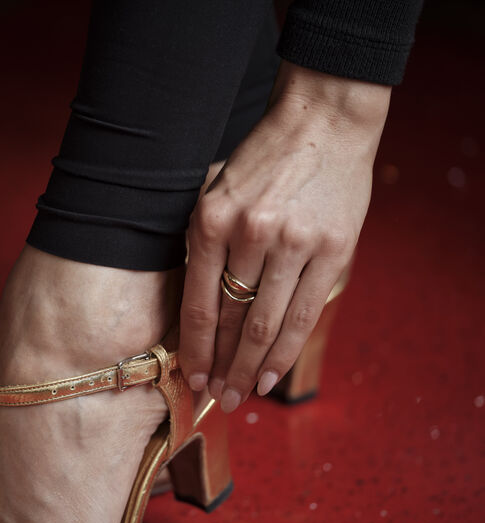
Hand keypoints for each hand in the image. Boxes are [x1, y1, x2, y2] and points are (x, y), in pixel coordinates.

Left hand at [179, 60, 390, 411]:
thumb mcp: (215, 195)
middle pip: (231, 322)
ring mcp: (294, 243)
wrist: (322, 124)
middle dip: (222, 367)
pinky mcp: (332, 250)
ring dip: (252, 368)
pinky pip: (305, 315)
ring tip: (243, 395)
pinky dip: (286, 351)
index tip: (191, 379)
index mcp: (211, 221)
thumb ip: (205, 248)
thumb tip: (198, 317)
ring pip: (267, 326)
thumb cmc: (262, 163)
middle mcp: (250, 234)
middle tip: (217, 398)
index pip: (197, 305)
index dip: (194, 351)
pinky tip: (272, 376)